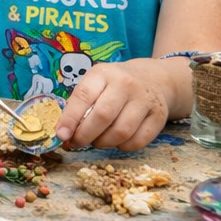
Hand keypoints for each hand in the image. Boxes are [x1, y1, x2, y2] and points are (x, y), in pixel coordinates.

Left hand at [54, 63, 169, 149]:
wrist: (152, 79)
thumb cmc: (113, 85)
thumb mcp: (94, 83)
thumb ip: (78, 104)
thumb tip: (64, 133)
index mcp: (103, 74)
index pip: (83, 97)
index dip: (70, 119)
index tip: (61, 135)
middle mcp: (126, 85)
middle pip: (103, 116)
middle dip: (85, 135)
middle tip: (76, 142)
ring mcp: (145, 100)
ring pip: (121, 132)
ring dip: (103, 143)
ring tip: (96, 141)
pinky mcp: (159, 117)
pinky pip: (138, 141)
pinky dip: (123, 146)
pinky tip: (116, 141)